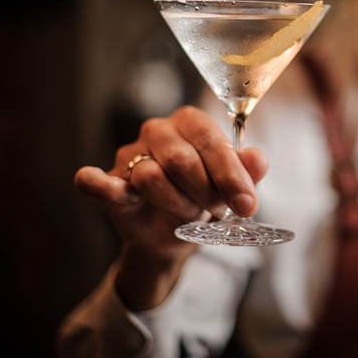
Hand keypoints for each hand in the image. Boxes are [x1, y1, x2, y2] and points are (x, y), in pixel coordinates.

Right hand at [74, 105, 268, 308]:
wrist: (173, 234)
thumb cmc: (204, 199)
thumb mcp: (232, 188)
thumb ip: (247, 173)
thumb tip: (258, 160)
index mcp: (192, 122)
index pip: (211, 142)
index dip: (231, 176)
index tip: (247, 205)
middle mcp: (158, 130)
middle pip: (181, 160)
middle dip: (206, 193)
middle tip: (219, 212)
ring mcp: (129, 154)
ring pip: (150, 177)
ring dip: (177, 205)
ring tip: (191, 215)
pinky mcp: (109, 182)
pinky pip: (99, 181)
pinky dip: (99, 185)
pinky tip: (109, 190)